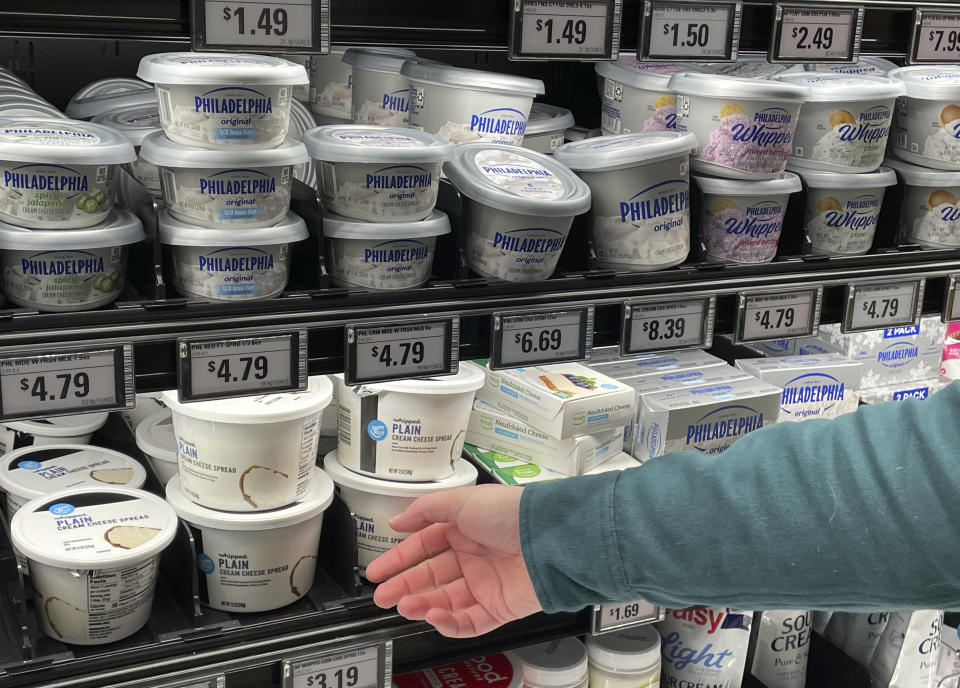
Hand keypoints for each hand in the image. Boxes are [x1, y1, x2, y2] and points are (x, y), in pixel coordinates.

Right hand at [366, 484, 541, 637]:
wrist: (548, 538)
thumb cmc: (509, 513)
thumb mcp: (460, 501)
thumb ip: (424, 510)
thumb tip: (397, 520)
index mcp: (464, 529)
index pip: (424, 547)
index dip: (400, 559)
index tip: (377, 571)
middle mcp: (474, 557)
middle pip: (431, 577)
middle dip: (404, 587)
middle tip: (382, 596)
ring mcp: (486, 584)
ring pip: (445, 602)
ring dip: (421, 605)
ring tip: (403, 606)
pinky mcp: (499, 608)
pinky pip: (468, 622)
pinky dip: (448, 623)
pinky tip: (432, 615)